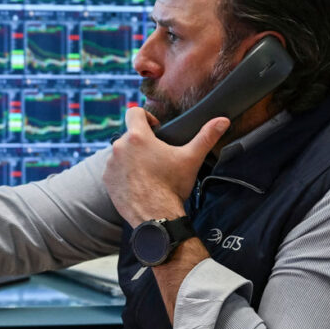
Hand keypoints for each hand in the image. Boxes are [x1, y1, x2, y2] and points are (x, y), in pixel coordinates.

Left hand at [103, 108, 229, 227]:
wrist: (156, 216)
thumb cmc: (172, 186)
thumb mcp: (191, 159)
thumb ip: (206, 136)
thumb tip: (222, 120)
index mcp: (138, 137)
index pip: (134, 112)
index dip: (146, 117)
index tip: (156, 129)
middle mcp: (119, 147)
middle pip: (130, 135)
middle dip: (142, 142)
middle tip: (157, 157)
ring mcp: (111, 164)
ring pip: (121, 153)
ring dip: (132, 158)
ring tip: (148, 172)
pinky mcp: (107, 180)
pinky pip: (114, 170)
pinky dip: (124, 173)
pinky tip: (138, 183)